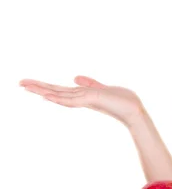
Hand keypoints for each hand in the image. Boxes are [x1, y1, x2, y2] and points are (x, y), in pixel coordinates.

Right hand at [19, 75, 145, 127]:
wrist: (135, 111)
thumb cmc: (123, 101)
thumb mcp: (104, 88)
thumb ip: (90, 83)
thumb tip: (75, 77)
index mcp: (83, 95)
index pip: (61, 90)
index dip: (46, 87)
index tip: (31, 84)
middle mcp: (81, 98)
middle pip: (56, 91)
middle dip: (38, 87)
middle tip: (20, 83)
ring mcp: (85, 100)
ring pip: (59, 94)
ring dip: (42, 90)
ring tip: (25, 86)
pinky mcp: (91, 100)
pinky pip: (71, 99)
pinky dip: (58, 97)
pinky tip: (45, 95)